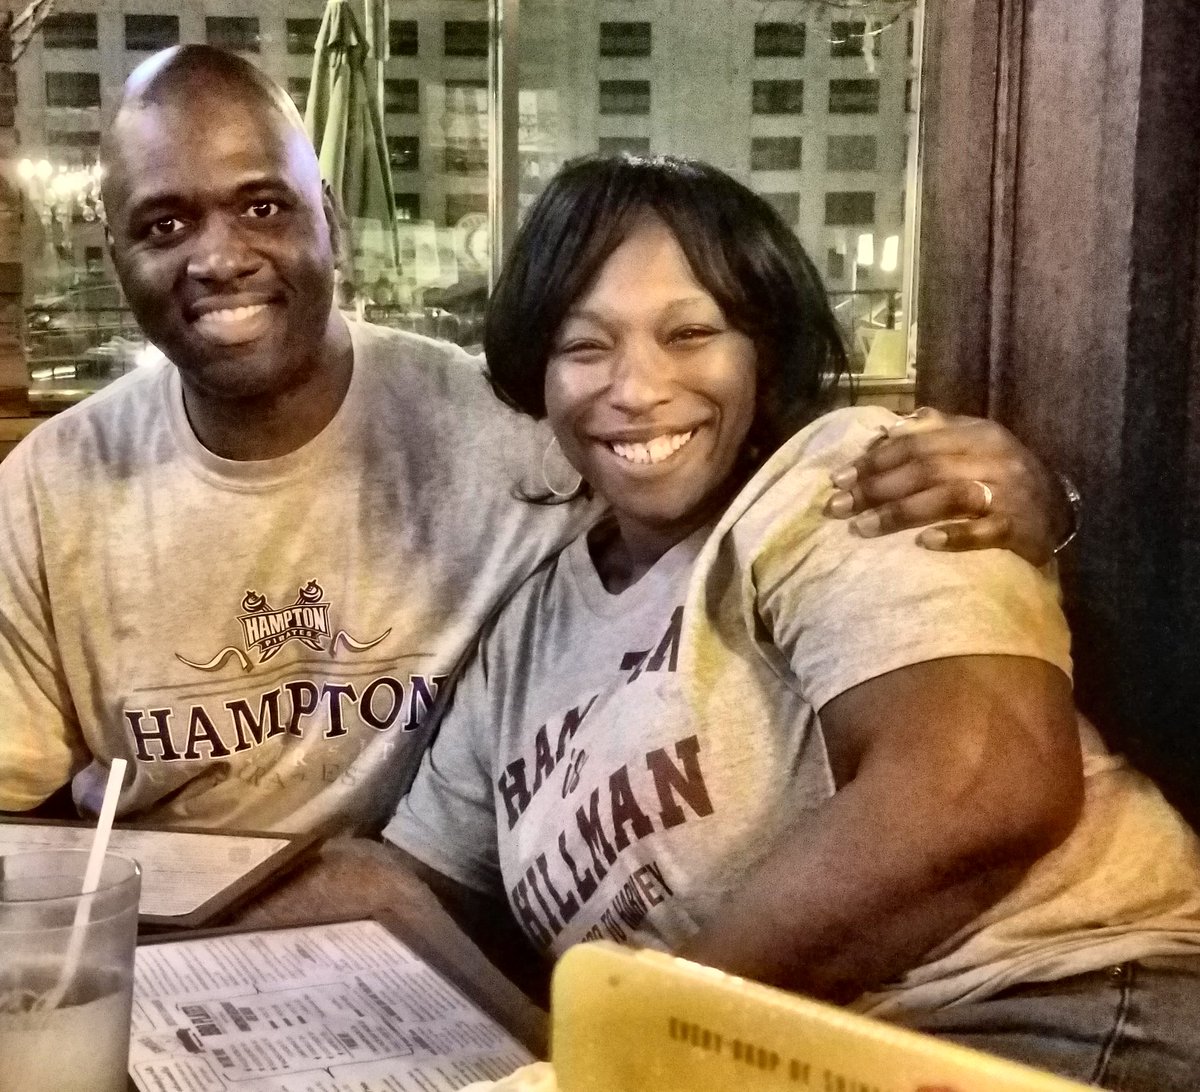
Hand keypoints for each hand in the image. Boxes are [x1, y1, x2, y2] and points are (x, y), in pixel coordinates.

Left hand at [825, 408, 1072, 565]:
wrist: (1061, 510)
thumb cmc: (1003, 477)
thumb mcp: (974, 444)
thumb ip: (934, 432)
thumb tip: (888, 427)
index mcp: (976, 433)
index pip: (915, 443)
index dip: (873, 461)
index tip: (837, 479)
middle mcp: (992, 457)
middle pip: (924, 468)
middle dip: (875, 488)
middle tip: (837, 508)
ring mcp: (1008, 492)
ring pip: (947, 496)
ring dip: (900, 513)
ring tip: (861, 528)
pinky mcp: (1020, 527)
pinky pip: (985, 531)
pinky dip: (954, 537)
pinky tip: (923, 544)